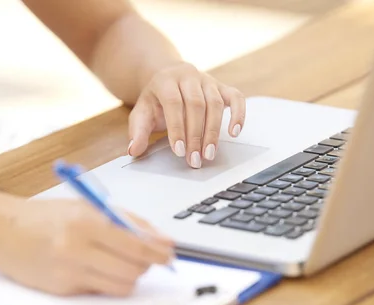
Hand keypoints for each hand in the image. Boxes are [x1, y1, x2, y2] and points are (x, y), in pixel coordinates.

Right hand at [0, 198, 173, 296]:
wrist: (3, 232)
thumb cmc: (47, 216)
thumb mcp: (88, 206)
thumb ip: (126, 220)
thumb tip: (161, 239)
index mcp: (86, 222)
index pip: (136, 244)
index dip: (159, 253)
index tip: (170, 255)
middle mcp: (77, 248)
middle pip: (133, 269)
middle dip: (146, 265)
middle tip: (146, 258)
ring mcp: (69, 272)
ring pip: (121, 285)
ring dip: (130, 276)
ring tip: (121, 262)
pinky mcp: (63, 290)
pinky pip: (101, 291)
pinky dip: (108, 282)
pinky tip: (97, 268)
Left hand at [127, 62, 245, 168]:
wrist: (168, 78)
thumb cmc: (156, 100)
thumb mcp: (142, 113)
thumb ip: (138, 131)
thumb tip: (134, 151)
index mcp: (166, 80)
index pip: (174, 103)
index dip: (177, 127)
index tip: (179, 151)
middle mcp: (188, 76)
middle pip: (196, 104)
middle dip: (196, 135)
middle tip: (195, 159)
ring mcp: (208, 80)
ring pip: (215, 103)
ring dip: (214, 132)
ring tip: (209, 154)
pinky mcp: (222, 87)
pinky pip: (236, 97)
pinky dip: (239, 114)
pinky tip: (234, 133)